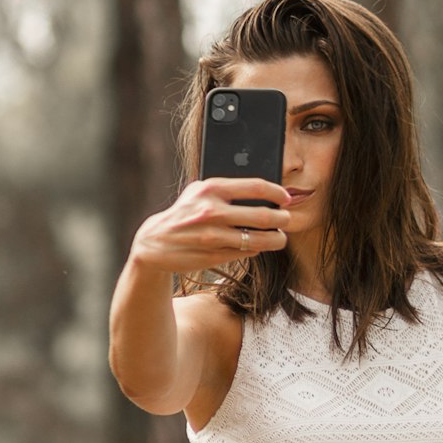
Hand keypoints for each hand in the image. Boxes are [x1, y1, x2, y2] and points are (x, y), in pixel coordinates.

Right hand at [130, 177, 290, 273]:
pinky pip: (246, 252)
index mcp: (211, 189)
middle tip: (286, 220)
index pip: (256, 187)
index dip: (277, 193)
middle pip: (264, 215)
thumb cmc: (185, 213)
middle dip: (282, 219)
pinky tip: (257, 245)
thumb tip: (264, 192)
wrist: (155, 241)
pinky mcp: (213, 256)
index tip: (286, 198)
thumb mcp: (199, 192)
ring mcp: (213, 236)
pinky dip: (255, 249)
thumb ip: (227, 190)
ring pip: (258, 239)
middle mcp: (212, 211)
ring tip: (279, 237)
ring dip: (275, 239)